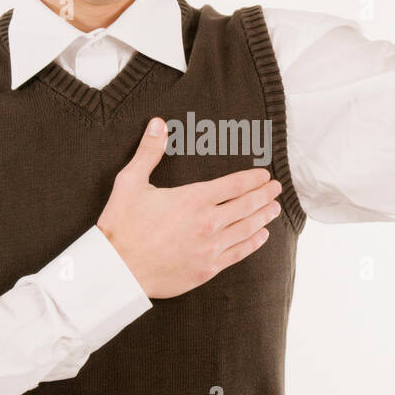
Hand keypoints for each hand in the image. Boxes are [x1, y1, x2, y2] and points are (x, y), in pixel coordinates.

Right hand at [96, 118, 283, 298]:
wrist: (118, 270)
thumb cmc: (121, 226)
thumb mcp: (130, 182)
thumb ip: (149, 152)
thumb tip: (158, 124)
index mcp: (193, 199)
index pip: (234, 185)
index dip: (253, 178)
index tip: (264, 174)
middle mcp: (207, 223)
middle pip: (246, 205)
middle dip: (264, 195)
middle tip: (276, 188)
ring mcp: (210, 248)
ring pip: (247, 228)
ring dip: (263, 216)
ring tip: (274, 208)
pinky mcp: (207, 269)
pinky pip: (238, 253)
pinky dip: (253, 243)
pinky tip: (261, 236)